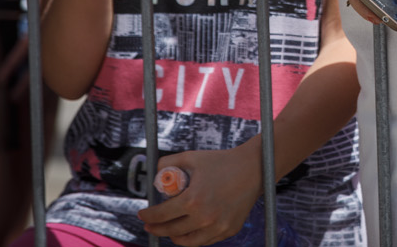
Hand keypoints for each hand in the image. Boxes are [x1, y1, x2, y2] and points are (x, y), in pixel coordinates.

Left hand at [139, 144, 260, 245]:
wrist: (253, 169)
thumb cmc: (221, 161)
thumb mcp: (192, 157)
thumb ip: (169, 163)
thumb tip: (154, 173)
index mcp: (193, 200)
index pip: (161, 215)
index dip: (148, 217)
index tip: (142, 215)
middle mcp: (204, 217)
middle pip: (171, 231)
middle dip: (156, 228)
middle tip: (150, 225)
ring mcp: (218, 227)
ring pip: (187, 241)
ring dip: (174, 236)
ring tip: (169, 230)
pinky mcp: (229, 230)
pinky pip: (205, 240)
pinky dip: (194, 237)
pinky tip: (188, 230)